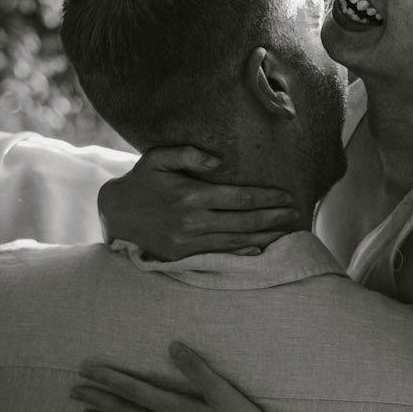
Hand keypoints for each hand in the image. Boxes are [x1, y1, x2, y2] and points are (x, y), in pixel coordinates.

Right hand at [98, 147, 299, 260]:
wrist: (115, 213)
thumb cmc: (142, 180)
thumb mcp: (159, 157)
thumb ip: (189, 155)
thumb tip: (219, 162)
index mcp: (191, 195)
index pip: (241, 198)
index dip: (267, 198)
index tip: (287, 197)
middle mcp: (193, 221)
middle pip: (245, 221)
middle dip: (274, 218)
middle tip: (297, 214)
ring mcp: (189, 242)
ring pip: (237, 241)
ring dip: (265, 237)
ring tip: (288, 233)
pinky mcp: (183, 256)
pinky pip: (220, 255)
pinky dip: (243, 253)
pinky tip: (260, 249)